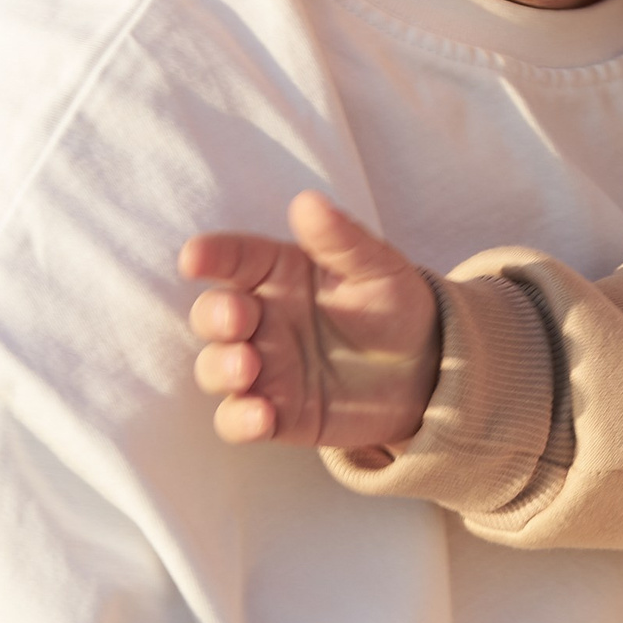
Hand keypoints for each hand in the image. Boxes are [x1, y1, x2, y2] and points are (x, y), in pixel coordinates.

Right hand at [180, 192, 440, 450]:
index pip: (234, 258)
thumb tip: (308, 201)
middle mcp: (261, 319)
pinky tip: (259, 416)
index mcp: (277, 273)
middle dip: (215, 316)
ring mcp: (264, 368)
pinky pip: (240, 420)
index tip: (195, 257)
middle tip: (237, 320)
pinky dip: (240, 420)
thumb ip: (341, 240)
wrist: (427, 371)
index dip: (210, 256)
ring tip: (247, 366)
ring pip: (216, 368)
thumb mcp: (377, 269)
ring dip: (221, 368)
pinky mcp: (276, 414)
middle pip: (214, 314)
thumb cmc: (394, 307)